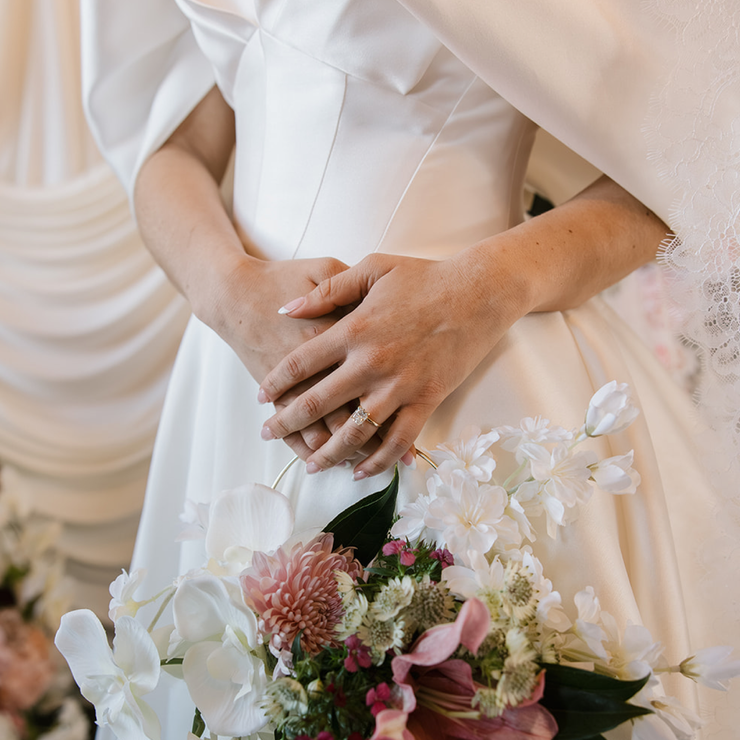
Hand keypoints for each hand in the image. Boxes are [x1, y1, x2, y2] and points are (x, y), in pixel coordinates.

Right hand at [209, 253, 380, 461]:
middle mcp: (324, 364)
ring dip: (343, 448)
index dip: (398, 392)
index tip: (415, 407)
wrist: (235, 293)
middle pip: (356, 406)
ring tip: (359, 463)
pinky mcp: (278, 395)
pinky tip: (319, 458)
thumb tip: (386, 301)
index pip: (377, 369)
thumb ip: (356, 285)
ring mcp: (298, 383)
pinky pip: (297, 429)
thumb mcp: (324, 267)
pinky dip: (308, 448)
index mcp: (342, 331)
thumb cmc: (283, 278)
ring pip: (327, 428)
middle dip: (375, 433)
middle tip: (392, 450)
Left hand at [257, 249, 527, 475]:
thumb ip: (326, 291)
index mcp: (354, 329)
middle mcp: (372, 362)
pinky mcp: (427, 400)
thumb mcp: (372, 268)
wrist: (480, 292)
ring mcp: (400, 385)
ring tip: (310, 464)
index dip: (276, 383)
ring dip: (328, 452)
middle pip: (318, 402)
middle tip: (268, 434)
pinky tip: (360, 470)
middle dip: (287, 422)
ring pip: (355, 431)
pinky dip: (377, 460)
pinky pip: (397, 440)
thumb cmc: (426, 276)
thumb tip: (286, 310)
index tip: (260, 398)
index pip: (301, 363)